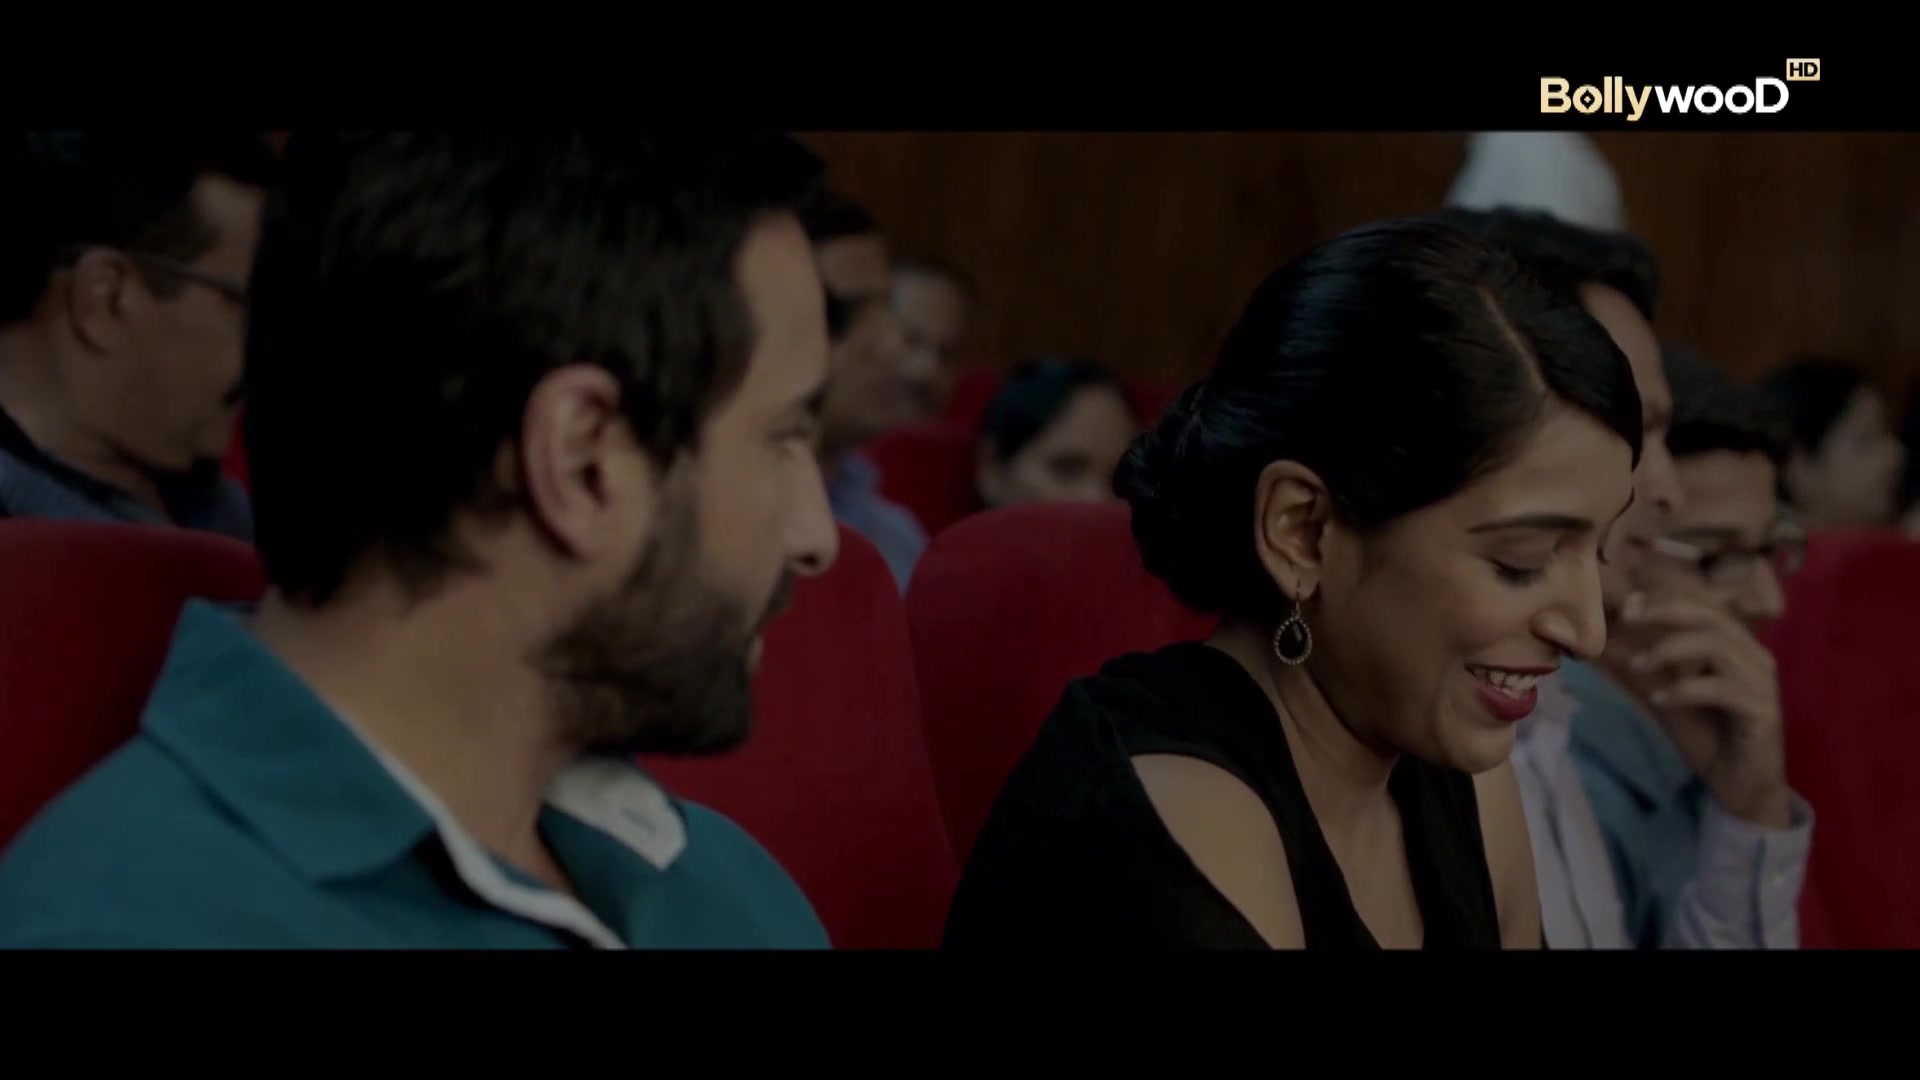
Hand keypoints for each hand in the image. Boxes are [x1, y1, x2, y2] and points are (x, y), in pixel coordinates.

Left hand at [1619, 593, 1790, 828]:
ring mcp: (1763, 683)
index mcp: (1736, 649)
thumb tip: (1603, 645)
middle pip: (1711, 617)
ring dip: (1670, 651)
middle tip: (1627, 619)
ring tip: (1637, 667)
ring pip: (1717, 646)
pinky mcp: (1763, 710)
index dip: (1664, 601)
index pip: (1702, 608)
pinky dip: (1686, 690)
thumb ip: (1643, 672)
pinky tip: (1662, 701)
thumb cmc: (1707, 738)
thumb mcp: (1666, 698)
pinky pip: (1723, 688)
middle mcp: (1755, 658)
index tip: (1626, 605)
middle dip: (1665, 612)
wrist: (1740, 787)